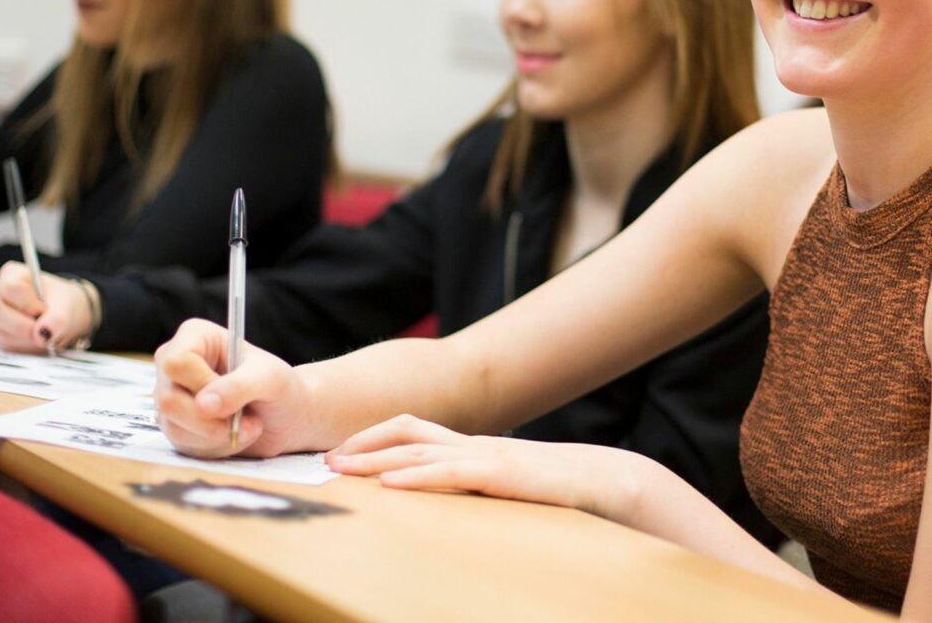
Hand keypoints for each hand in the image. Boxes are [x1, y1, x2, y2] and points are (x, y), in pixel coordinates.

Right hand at [0, 263, 89, 351]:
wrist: (61, 316)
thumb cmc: (60, 302)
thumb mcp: (65, 304)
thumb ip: (57, 317)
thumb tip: (43, 333)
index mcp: (11, 275)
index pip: (10, 287)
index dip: (28, 303)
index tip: (44, 310)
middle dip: (22, 325)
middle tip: (43, 330)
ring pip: (0, 331)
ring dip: (27, 338)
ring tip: (44, 331)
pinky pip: (6, 345)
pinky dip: (26, 346)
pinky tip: (37, 339)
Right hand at [154, 318, 310, 459]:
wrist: (285, 417)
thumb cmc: (280, 387)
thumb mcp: (271, 378)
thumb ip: (240, 386)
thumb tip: (204, 405)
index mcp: (195, 336)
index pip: (176, 362)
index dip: (203, 384)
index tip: (234, 393)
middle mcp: (174, 364)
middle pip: (169, 399)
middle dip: (213, 420)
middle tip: (249, 421)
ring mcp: (171, 395)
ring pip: (174, 426)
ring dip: (218, 436)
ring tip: (248, 426)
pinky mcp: (174, 424)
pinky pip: (182, 444)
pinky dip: (214, 446)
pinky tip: (234, 436)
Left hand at [326, 414, 649, 523]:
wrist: (605, 480)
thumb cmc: (558, 490)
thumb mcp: (507, 486)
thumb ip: (477, 487)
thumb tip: (444, 501)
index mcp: (474, 448)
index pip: (415, 430)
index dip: (376, 437)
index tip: (343, 452)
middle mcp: (474, 445)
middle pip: (407, 432)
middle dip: (364, 443)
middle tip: (326, 458)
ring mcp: (486, 457)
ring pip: (420, 450)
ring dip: (376, 458)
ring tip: (342, 469)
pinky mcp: (500, 475)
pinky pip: (450, 474)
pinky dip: (417, 477)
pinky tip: (391, 485)